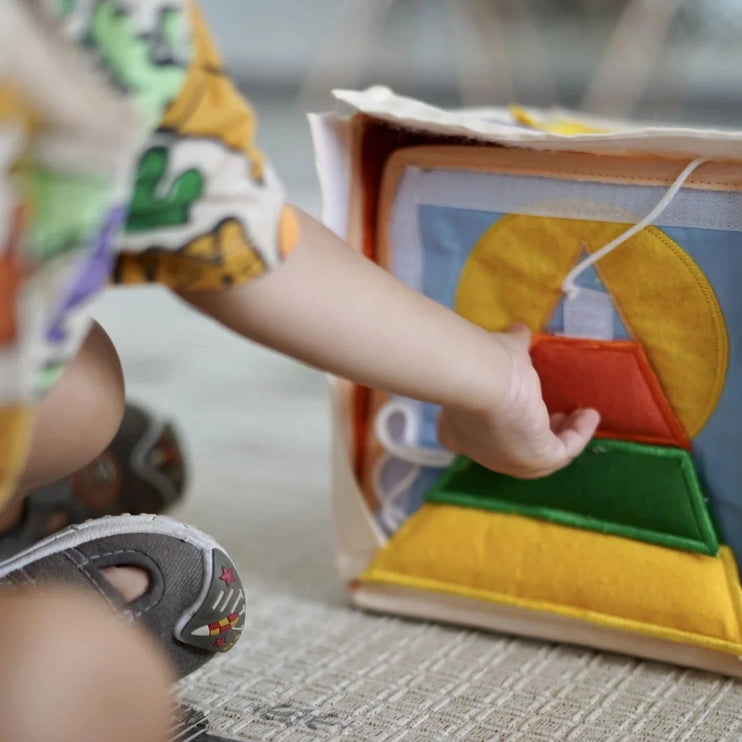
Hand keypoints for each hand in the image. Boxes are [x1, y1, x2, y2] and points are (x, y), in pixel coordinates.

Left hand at [437, 324, 599, 478]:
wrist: (481, 378)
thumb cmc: (482, 364)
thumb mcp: (500, 351)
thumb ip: (511, 344)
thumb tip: (519, 331)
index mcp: (457, 429)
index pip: (480, 435)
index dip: (503, 421)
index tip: (523, 403)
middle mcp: (481, 451)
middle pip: (515, 448)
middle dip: (537, 431)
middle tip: (555, 413)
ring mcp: (508, 460)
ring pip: (540, 454)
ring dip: (561, 434)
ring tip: (578, 414)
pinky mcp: (536, 459)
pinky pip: (564, 450)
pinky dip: (579, 434)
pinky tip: (590, 415)